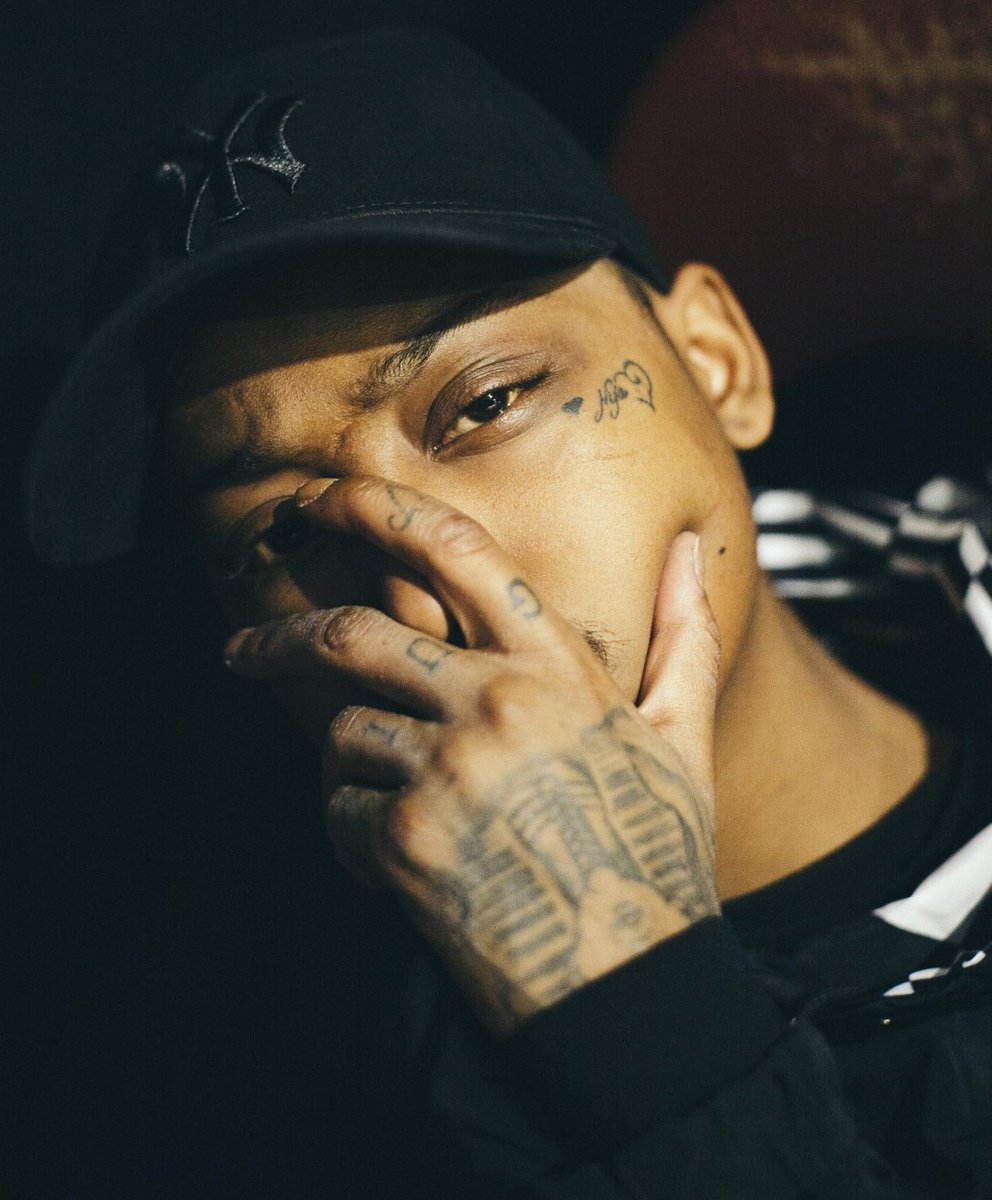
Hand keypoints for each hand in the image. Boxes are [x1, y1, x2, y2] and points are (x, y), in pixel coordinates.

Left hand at [225, 476, 720, 1034]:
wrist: (626, 976)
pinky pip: (337, 809)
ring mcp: (445, 769)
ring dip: (349, 762)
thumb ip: (684, 633)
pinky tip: (401, 856)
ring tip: (393, 800)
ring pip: (340, 731)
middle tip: (243, 647)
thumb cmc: (656, 850)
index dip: (377, 507)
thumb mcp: (684, 735)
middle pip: (351, 636)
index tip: (321, 499)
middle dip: (280, 637)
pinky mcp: (405, 839)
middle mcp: (494, 702)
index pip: (455, 550)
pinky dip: (352, 828)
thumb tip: (689, 548)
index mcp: (556, 667)